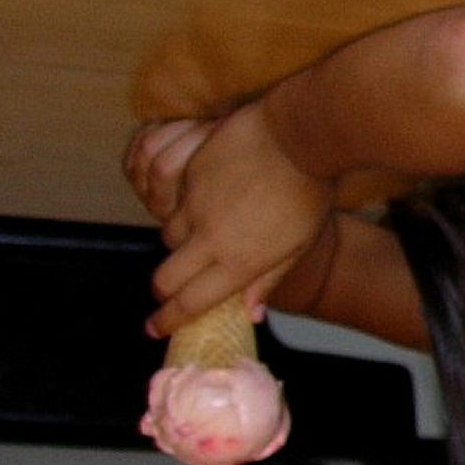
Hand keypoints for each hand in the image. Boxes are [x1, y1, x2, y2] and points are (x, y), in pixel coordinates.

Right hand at [133, 98, 334, 334]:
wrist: (299, 135)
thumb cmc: (309, 193)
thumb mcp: (298, 246)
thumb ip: (267, 280)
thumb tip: (249, 314)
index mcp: (238, 262)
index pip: (190, 303)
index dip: (168, 320)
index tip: (155, 328)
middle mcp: (209, 237)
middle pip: (165, 278)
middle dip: (163, 291)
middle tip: (167, 295)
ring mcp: (195, 204)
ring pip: (168, 236)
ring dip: (177, 246)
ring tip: (196, 244)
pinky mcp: (190, 174)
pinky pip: (174, 200)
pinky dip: (184, 209)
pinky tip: (204, 203)